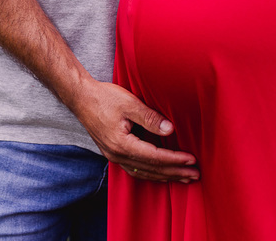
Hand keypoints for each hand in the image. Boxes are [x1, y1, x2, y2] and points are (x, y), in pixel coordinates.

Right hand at [69, 79, 199, 181]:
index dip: (175, 160)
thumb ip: (150, 118)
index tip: (192, 160)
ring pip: (143, 173)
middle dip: (175, 173)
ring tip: (183, 178)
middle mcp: (117, 155)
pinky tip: (160, 173)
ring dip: (164, 176)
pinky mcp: (112, 153)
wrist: (80, 97)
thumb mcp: (129, 103)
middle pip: (151, 169)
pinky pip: (134, 170)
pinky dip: (150, 174)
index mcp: (122, 144)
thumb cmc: (104, 97)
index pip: (155, 157)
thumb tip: (170, 130)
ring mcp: (113, 156)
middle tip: (195, 175)